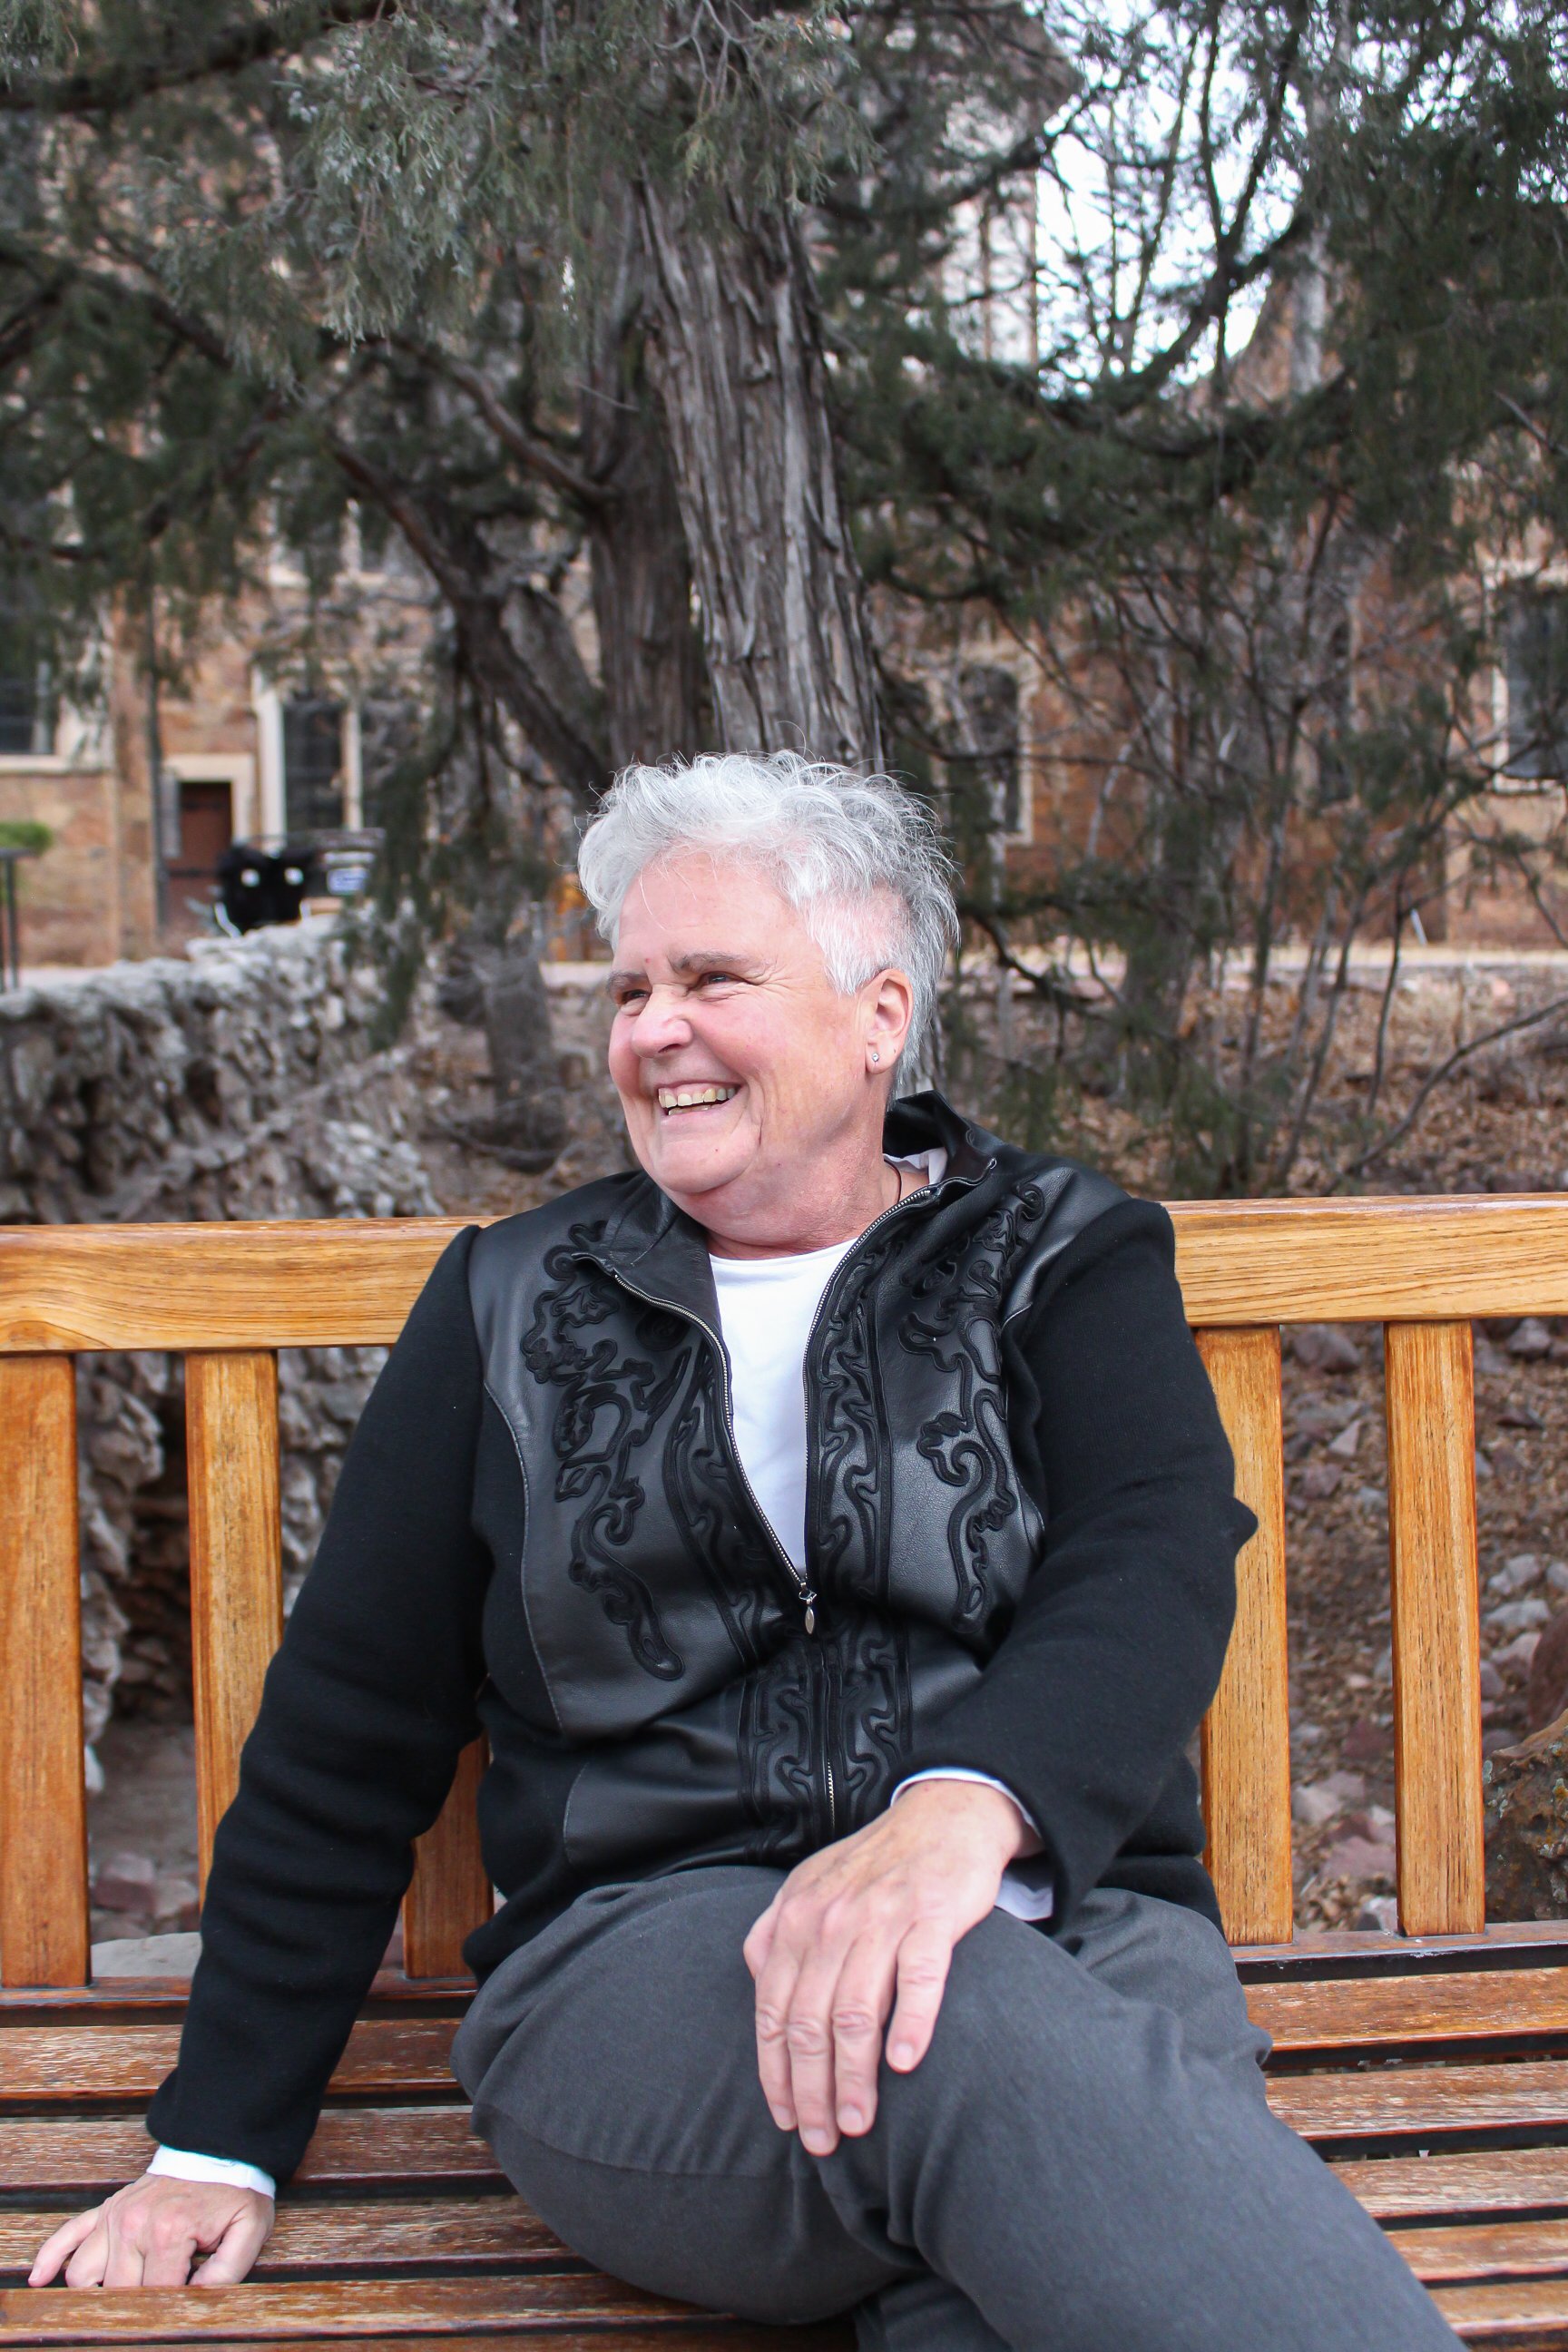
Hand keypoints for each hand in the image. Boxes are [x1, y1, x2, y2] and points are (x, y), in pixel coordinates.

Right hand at [28, 2175, 274, 2288]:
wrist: (218, 2148)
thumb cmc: (234, 2191)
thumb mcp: (248, 2229)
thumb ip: (228, 2271)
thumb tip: (195, 2300)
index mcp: (168, 2232)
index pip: (154, 2296)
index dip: (168, 2310)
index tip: (176, 2312)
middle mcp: (132, 2225)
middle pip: (116, 2292)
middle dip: (134, 2304)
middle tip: (152, 2306)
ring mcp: (113, 2217)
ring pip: (83, 2276)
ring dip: (96, 2292)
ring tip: (111, 2304)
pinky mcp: (104, 2210)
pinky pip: (67, 2236)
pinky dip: (51, 2257)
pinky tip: (39, 2278)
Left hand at [742, 1779, 1033, 2157]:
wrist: (942, 1816)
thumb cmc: (874, 1866)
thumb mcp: (809, 1887)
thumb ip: (775, 1935)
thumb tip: (757, 1988)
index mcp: (795, 1919)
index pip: (773, 2012)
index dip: (776, 2074)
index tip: (788, 2121)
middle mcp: (830, 1920)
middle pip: (809, 2022)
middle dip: (812, 2091)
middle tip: (824, 2140)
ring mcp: (881, 1917)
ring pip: (856, 2011)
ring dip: (854, 2077)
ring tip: (860, 2123)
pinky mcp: (932, 1915)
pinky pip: (918, 1976)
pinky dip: (910, 2023)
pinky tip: (905, 2063)